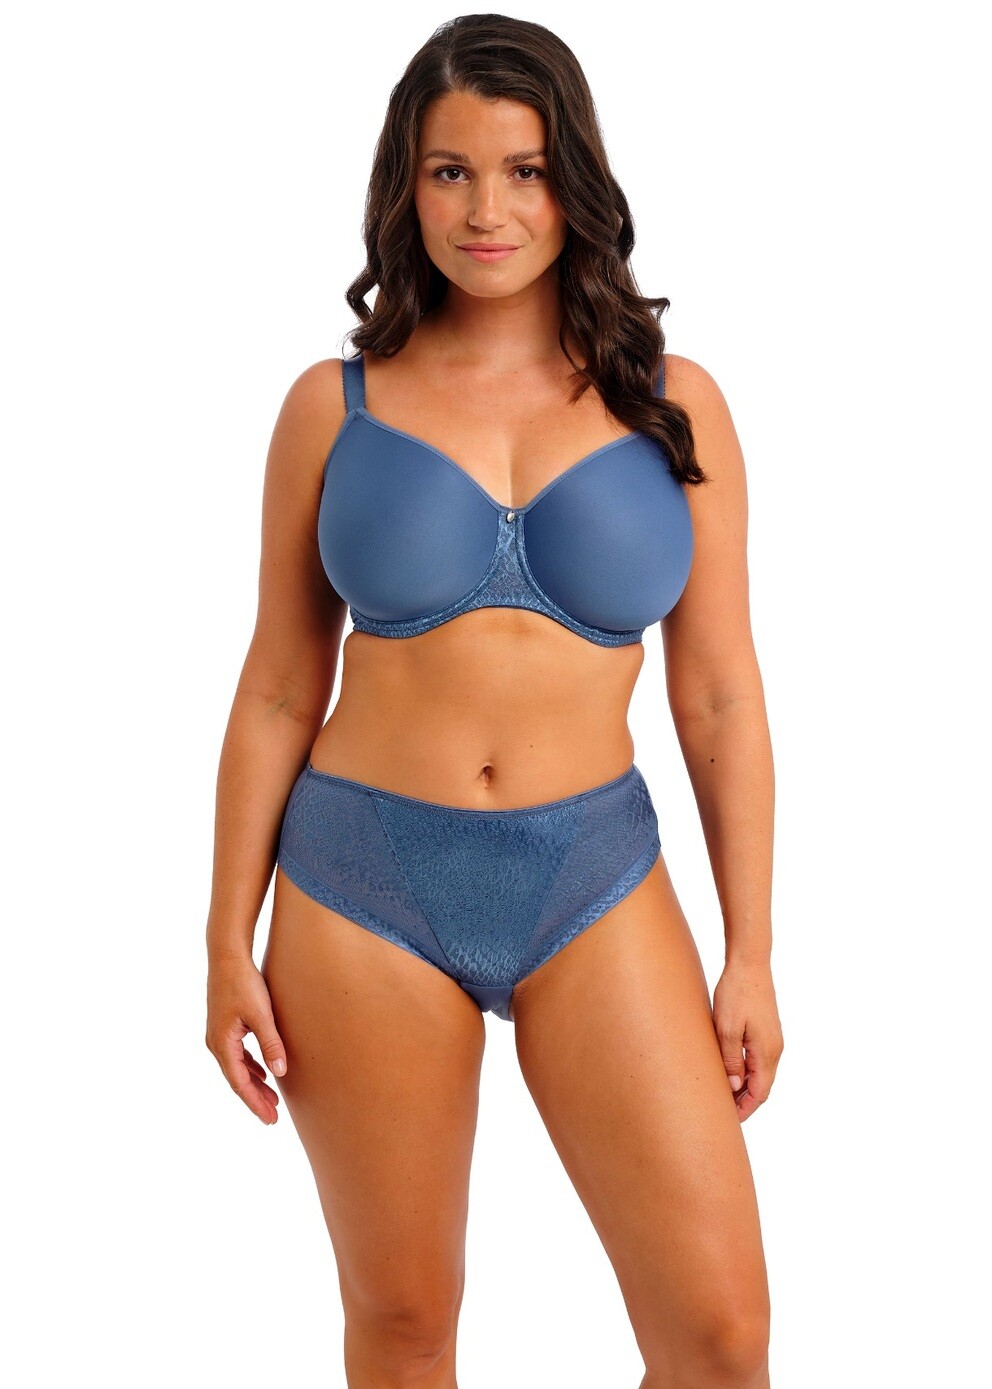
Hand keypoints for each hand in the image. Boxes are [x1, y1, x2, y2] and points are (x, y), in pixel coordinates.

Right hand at [205, 955, 287, 1124]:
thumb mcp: (261, 1014)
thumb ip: (271, 1043)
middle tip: (273, 1118)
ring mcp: (218, 1035)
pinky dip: (250, 1068)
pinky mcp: (224, 1027)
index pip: (240, 1083)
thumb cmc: (244, 983)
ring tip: (272, 1100)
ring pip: (237, 1068)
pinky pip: (237, 1056)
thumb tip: (280, 1071)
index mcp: (222, 1044)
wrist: (227, 957)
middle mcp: (216, 1043)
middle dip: (255, 1099)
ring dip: (254, 1085)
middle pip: (237, 1080)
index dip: (255, 1102)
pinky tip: (263, 1073)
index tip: (270, 1119)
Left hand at [712, 959, 783, 1121]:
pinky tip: (731, 1070)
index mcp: (766, 1052)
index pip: (760, 1093)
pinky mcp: (767, 1030)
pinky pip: (759, 1059)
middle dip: (745, 1102)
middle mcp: (774, 1049)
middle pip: (762, 1087)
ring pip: (761, 1073)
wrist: (749, 963)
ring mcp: (772, 1039)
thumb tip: (734, 1086)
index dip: (745, 1109)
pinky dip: (747, 1071)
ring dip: (745, 1087)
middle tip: (722, 1111)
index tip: (728, 1121)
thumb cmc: (736, 993)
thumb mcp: (726, 1028)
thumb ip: (730, 1060)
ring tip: (723, 1094)